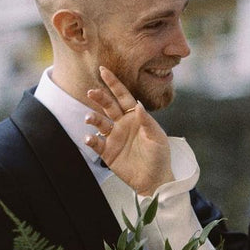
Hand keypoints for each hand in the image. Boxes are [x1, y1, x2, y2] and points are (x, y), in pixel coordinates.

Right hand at [85, 66, 173, 194]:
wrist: (155, 180)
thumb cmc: (159, 157)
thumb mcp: (157, 138)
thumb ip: (147, 121)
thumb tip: (137, 105)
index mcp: (135, 117)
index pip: (122, 96)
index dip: (113, 83)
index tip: (103, 70)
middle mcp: (122, 124)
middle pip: (108, 106)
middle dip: (99, 97)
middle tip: (91, 92)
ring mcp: (114, 137)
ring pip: (99, 122)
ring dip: (93, 118)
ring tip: (89, 118)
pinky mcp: (108, 152)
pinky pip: (96, 143)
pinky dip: (90, 140)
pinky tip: (89, 138)